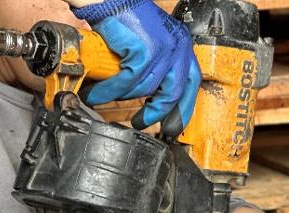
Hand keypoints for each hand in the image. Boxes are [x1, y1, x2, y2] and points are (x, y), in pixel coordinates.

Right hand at [72, 0, 201, 128]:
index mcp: (182, 44)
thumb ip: (155, 65)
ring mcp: (163, 47)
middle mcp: (177, 45)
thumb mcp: (150, 43)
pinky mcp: (144, 49)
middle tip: (141, 122)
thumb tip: (151, 95)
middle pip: (173, 91)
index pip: (191, 82)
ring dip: (121, 97)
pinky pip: (127, 81)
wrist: (109, 0)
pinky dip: (110, 90)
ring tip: (103, 98)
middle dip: (156, 112)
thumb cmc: (125, 20)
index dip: (183, 106)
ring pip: (145, 89)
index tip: (173, 124)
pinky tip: (97, 93)